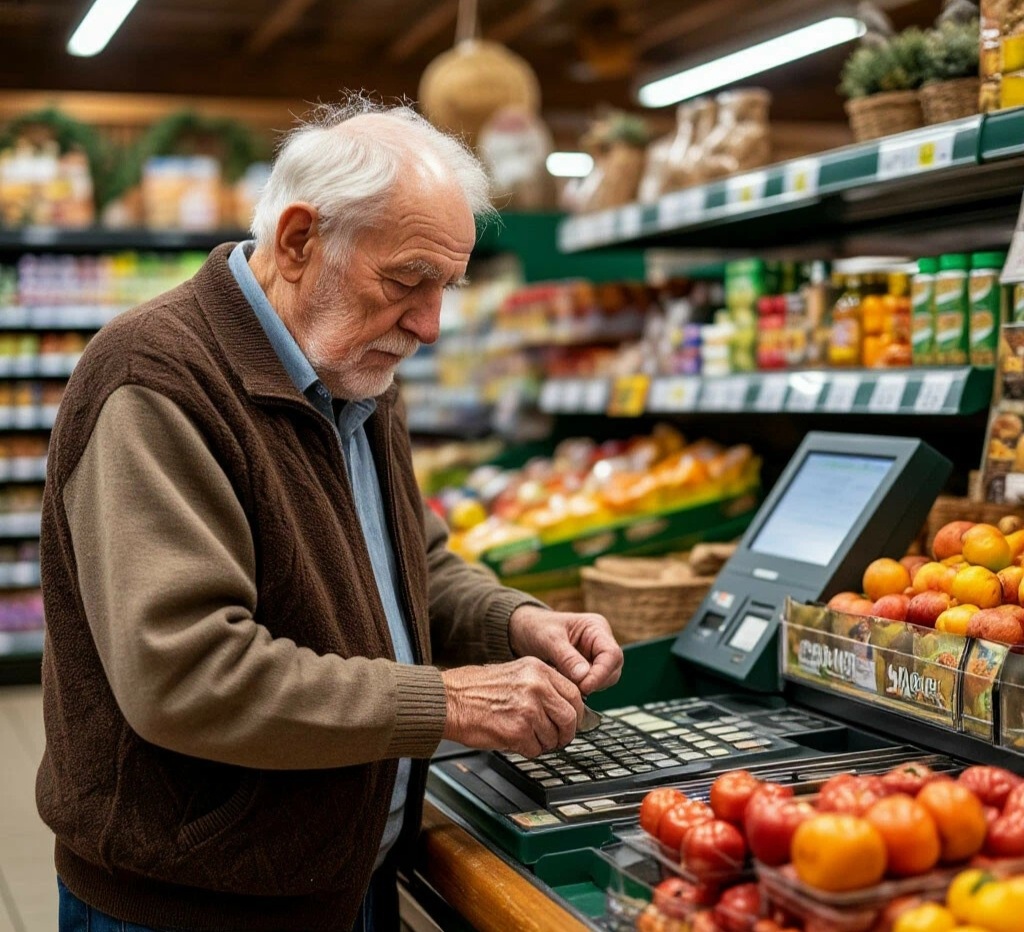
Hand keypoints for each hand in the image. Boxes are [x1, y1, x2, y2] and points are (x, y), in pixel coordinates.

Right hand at [441, 657, 583, 756]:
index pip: (574, 693)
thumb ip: (541, 685)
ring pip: (553, 736)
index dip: (576, 712)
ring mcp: (529, 708)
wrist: (449, 700)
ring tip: (526, 736)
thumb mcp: (515, 673)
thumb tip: (563, 705)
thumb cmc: (475, 689)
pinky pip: (536, 749)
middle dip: (565, 733)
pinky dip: (528, 750)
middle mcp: (537, 686)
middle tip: (557, 738)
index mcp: (538, 669)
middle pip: (570, 717)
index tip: (573, 721)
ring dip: (543, 743)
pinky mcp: (518, 730)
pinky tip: (514, 740)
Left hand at [508, 605, 622, 696]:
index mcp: (596, 628)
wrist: (523, 632)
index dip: (601, 673)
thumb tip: (584, 676)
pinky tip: (563, 684)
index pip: (612, 654)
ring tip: (564, 683)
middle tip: (573, 689)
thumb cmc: (536, 628)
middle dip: (595, 682)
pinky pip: (591, 684)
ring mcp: (595, 657)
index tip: (584, 687)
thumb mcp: (548, 639)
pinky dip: (579, 688)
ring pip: (604, 680)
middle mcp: (600, 643)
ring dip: (587, 686)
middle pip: (612, 669)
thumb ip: (566, 657)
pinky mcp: (586, 669)